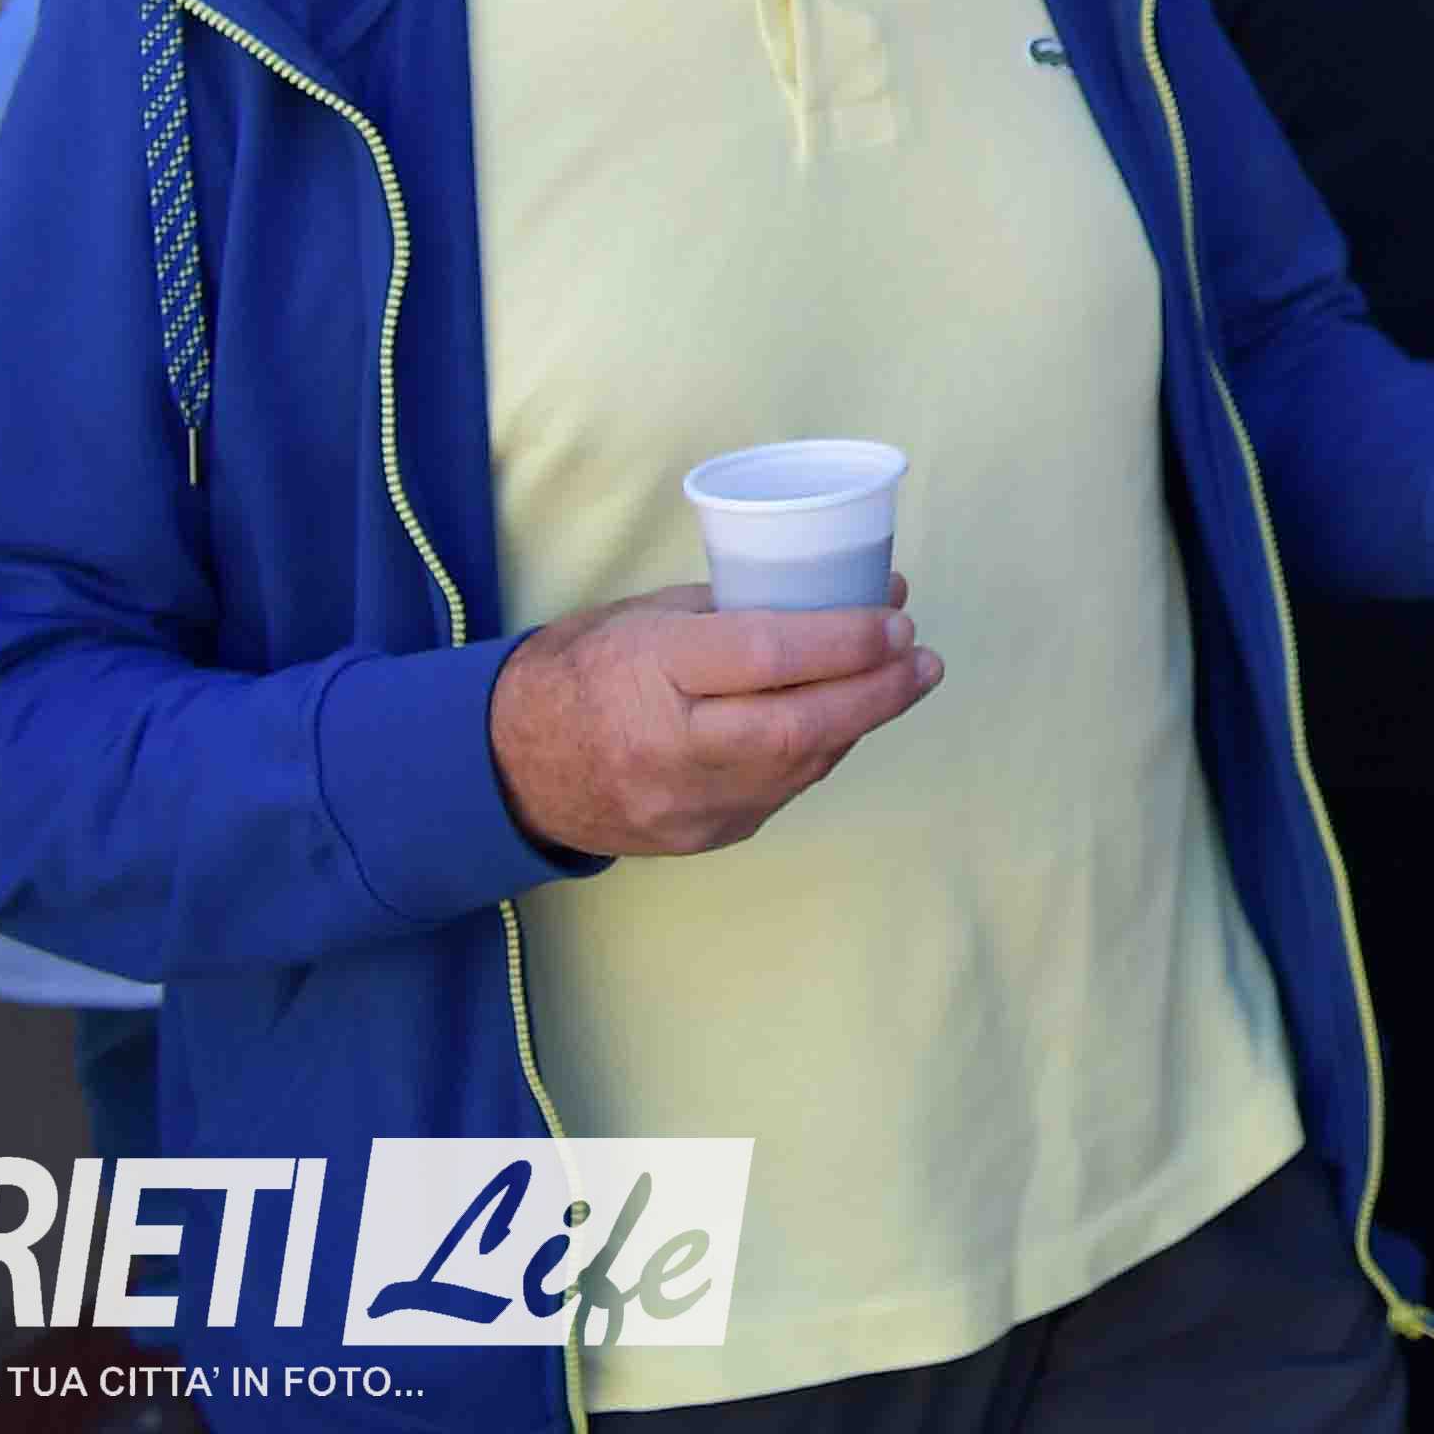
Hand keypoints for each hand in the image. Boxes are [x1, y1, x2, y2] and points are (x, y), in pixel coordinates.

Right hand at [485, 578, 940, 857]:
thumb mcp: (650, 615)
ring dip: (861, 721)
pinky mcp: (701, 838)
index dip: (847, 640)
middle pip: (801, 725)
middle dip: (878, 691)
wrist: (509, 765)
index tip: (897, 616)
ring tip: (903, 680)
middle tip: (924, 658)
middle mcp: (671, 747)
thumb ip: (737, 611)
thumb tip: (846, 595)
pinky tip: (845, 720)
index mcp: (652, 672)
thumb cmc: (586, 666)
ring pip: (801, 766)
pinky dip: (819, 752)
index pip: (770, 656)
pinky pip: (780, 793)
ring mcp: (687, 804)